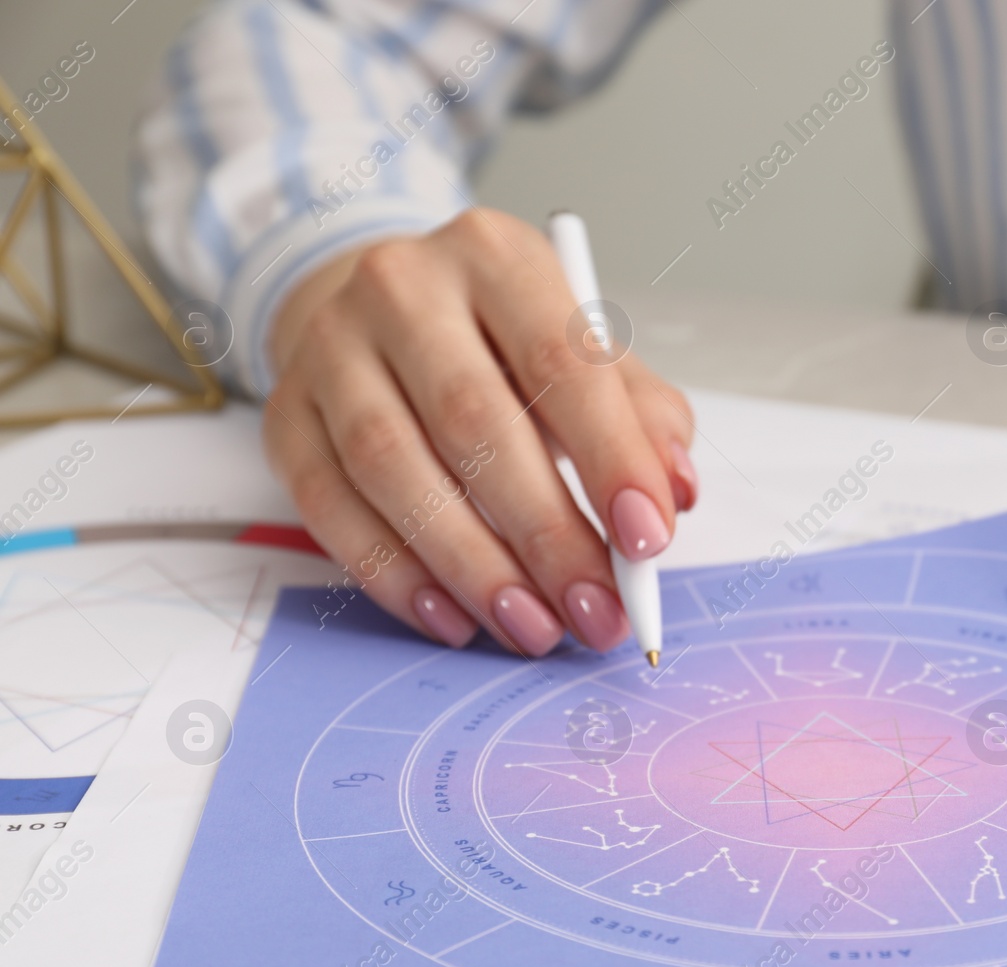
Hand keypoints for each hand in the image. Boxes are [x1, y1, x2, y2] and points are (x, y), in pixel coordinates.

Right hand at [262, 209, 698, 654]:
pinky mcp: (286, 414)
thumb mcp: (586, 351)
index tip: (647, 541)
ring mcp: (330, 349)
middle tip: (595, 610)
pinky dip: (396, 574)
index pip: (561, 359)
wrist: (380, 308)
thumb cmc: (504, 342)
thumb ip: (642, 416)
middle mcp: (402, 288)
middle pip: (474, 422)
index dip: (609, 457)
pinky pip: (331, 508)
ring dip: (472, 566)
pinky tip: (454, 617)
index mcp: (496, 257)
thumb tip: (676, 489)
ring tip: (534, 626)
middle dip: (545, 534)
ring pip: (394, 469)